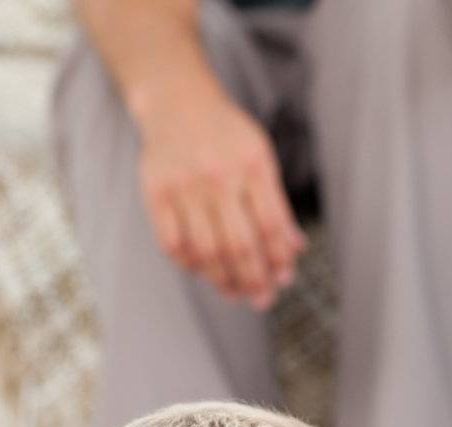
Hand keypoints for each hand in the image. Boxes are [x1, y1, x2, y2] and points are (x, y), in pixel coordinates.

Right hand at [133, 82, 304, 309]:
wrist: (177, 102)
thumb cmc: (226, 135)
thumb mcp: (261, 157)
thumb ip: (277, 203)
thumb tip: (296, 248)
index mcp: (252, 165)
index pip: (271, 226)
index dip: (279, 260)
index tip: (284, 280)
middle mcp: (219, 175)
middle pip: (240, 244)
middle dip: (255, 280)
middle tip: (262, 298)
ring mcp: (185, 185)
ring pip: (207, 250)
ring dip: (224, 280)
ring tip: (235, 293)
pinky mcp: (155, 191)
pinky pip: (173, 243)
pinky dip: (190, 265)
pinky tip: (203, 271)